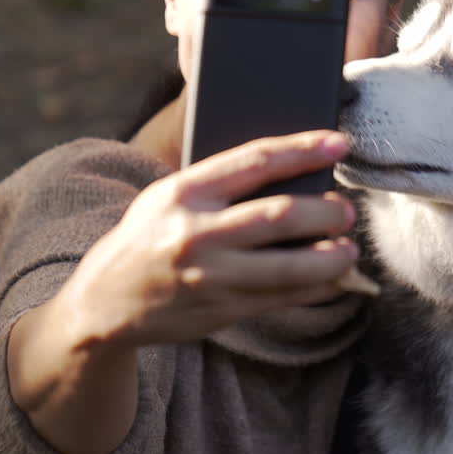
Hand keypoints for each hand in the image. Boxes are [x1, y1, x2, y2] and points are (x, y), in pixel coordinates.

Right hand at [7, 130, 358, 453]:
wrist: (104, 301)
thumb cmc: (148, 236)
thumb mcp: (169, 196)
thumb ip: (219, 183)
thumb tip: (292, 171)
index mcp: (185, 192)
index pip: (256, 161)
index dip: (303, 150)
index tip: (340, 142)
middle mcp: (197, 233)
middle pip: (280, 216)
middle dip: (326, 211)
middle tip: (347, 210)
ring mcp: (210, 276)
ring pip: (289, 266)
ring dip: (331, 258)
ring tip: (349, 249)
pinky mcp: (221, 311)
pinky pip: (282, 298)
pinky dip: (316, 288)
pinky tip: (335, 279)